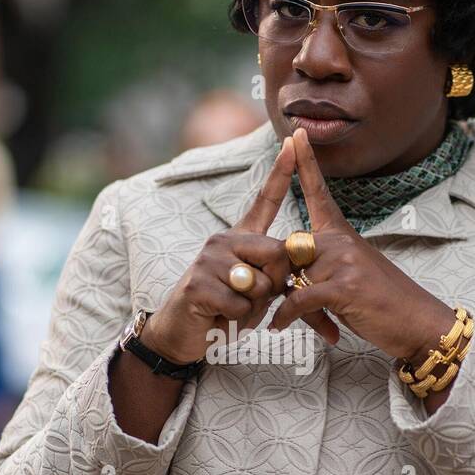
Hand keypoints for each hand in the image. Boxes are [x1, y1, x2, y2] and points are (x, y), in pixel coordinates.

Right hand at [143, 137, 295, 364]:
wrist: (182, 331)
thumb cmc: (223, 308)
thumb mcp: (253, 289)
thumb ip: (273, 273)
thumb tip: (290, 260)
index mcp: (239, 238)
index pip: (264, 200)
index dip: (281, 172)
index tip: (292, 143)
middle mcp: (223, 240)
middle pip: (277, 253)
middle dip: (276, 285)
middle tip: (251, 299)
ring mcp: (208, 260)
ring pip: (260, 284)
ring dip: (253, 307)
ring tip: (231, 308)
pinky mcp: (199, 284)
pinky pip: (241, 304)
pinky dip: (237, 320)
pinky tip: (219, 316)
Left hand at [269, 128, 455, 365]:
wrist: (418, 324)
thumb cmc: (382, 305)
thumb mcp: (349, 279)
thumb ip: (321, 269)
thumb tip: (291, 277)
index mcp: (343, 234)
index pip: (320, 192)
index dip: (305, 163)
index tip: (295, 134)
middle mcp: (342, 241)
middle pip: (290, 249)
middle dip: (280, 282)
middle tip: (283, 309)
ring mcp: (344, 261)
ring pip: (292, 275)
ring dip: (286, 304)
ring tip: (295, 322)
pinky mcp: (343, 286)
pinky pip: (298, 297)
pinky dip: (286, 315)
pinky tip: (279, 326)